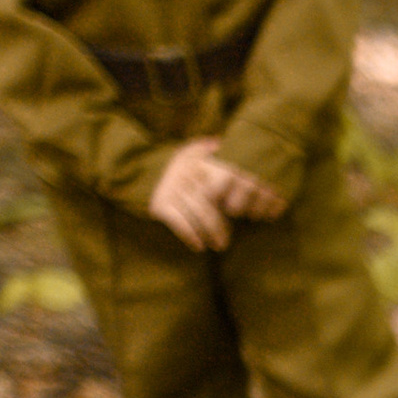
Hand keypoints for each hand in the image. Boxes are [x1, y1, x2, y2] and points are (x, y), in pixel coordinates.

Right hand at [149, 138, 286, 250]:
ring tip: (220, 245)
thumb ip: (223, 154)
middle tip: (230, 240)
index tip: (253, 215)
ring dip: (211, 233)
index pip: (228, 180)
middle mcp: (187, 171)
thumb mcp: (201, 152)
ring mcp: (173, 187)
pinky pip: (180, 222)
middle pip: (216, 202)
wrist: (141, 170)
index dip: (243, 200)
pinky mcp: (160, 203)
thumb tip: (256, 158)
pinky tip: (199, 246)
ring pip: (200, 214)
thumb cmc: (184, 166)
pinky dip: (191, 235)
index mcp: (201, 158)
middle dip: (224, 224)